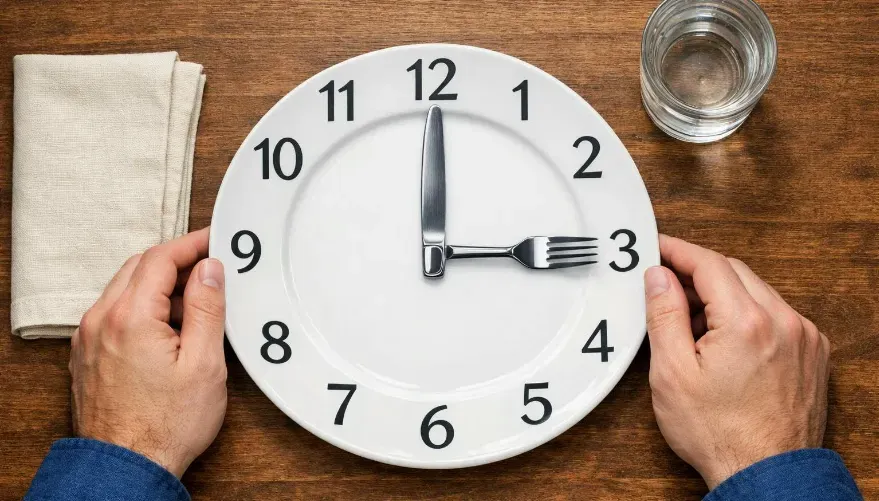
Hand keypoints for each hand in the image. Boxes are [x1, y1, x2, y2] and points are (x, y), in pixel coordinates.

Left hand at [69, 227, 226, 477]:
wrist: (127, 466)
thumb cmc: (166, 425)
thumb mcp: (204, 363)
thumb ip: (206, 309)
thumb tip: (209, 270)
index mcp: (130, 317)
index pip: (160, 258)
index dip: (191, 243)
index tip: (214, 240)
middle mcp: (101, 321)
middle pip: (139, 267)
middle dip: (176, 261)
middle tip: (209, 267)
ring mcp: (89, 338)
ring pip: (124, 289)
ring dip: (159, 285)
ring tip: (194, 303)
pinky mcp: (88, 355)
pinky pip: (114, 313)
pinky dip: (142, 307)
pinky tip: (167, 328)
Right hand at [645, 235, 829, 489]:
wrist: (766, 473)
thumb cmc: (720, 434)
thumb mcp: (672, 374)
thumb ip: (664, 315)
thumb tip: (659, 276)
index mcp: (747, 322)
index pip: (709, 263)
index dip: (678, 250)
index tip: (658, 246)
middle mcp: (784, 321)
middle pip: (734, 272)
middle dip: (697, 273)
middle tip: (666, 287)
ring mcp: (803, 336)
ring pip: (756, 291)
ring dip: (722, 295)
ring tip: (692, 325)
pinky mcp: (812, 352)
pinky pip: (775, 313)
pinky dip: (747, 314)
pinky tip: (723, 340)